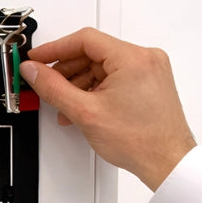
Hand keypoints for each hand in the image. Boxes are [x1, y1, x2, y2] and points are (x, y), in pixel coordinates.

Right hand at [18, 27, 195, 190]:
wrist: (166, 162)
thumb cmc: (140, 141)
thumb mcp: (86, 113)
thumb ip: (53, 88)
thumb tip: (34, 71)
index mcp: (133, 58)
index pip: (85, 40)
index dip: (55, 48)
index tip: (38, 57)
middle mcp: (145, 58)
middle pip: (93, 53)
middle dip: (66, 70)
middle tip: (46, 83)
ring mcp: (149, 70)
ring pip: (103, 67)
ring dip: (79, 83)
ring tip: (65, 105)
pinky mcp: (150, 83)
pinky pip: (115, 77)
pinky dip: (96, 89)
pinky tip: (83, 107)